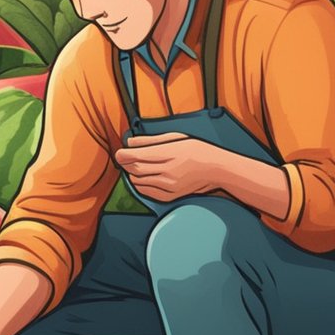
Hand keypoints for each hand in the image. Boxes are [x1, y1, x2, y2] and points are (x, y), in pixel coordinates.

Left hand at [113, 133, 229, 201]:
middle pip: (135, 169)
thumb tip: (130, 142)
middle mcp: (168, 171)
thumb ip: (150, 140)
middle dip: (127, 164)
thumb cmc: (196, 150)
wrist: (215, 169)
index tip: (119, 153)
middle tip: (126, 158)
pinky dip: (141, 185)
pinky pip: (147, 192)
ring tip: (137, 166)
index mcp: (169, 154)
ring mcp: (169, 186)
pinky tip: (144, 178)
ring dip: (133, 174)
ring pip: (139, 181)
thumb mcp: (175, 137)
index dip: (123, 155)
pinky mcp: (170, 196)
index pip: (137, 156)